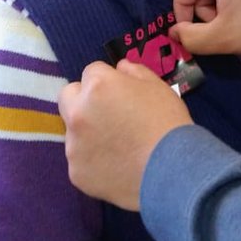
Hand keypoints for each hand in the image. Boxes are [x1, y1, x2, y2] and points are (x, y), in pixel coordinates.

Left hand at [58, 61, 192, 210]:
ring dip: (89, 131)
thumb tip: (120, 67)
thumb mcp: (158, 87)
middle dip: (84, 99)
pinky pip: (80, 159)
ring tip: (118, 145)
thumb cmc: (167, 122)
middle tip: (108, 113)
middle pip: (68, 96)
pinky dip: (94, 160)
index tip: (122, 92)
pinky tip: (116, 165)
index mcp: (97, 86)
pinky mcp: (76, 173)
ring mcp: (73, 145)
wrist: (172, 170)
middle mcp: (78, 112)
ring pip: (73, 130)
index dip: (108, 79)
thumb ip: (134, 71)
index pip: (92, 71)